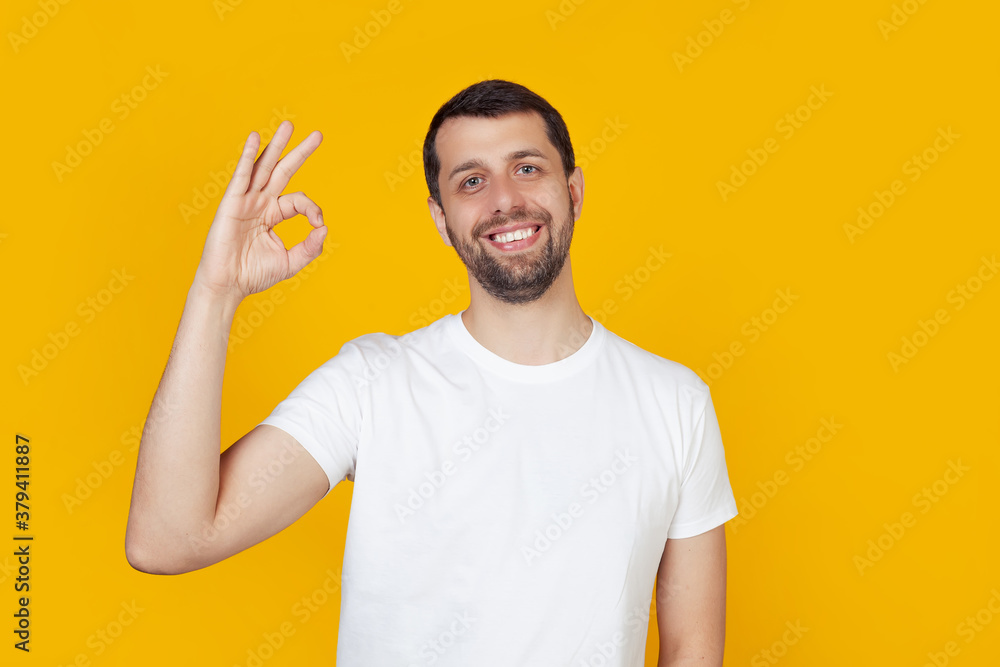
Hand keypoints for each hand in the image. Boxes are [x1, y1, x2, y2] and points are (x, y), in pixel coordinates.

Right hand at [193, 121, 325, 302]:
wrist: (228, 285)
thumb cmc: (254, 275)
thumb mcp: (290, 262)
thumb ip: (310, 247)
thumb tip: (324, 228)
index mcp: (274, 214)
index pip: (299, 201)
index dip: (313, 208)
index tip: (318, 223)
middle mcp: (260, 203)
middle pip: (283, 171)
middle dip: (300, 152)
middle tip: (318, 135)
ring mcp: (246, 201)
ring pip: (264, 167)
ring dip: (277, 145)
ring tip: (289, 126)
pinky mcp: (231, 203)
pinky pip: (242, 176)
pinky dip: (248, 157)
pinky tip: (255, 138)